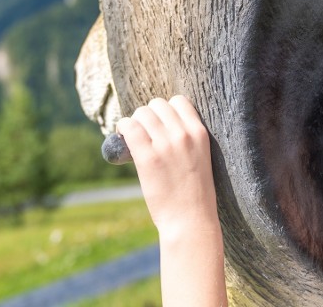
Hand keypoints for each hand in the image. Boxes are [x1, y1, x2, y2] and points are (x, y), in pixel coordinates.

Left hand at [116, 95, 218, 236]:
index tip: (160, 124)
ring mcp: (165, 145)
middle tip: (144, 133)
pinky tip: (122, 136)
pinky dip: (122, 127)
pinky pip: (129, 127)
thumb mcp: (200, 158)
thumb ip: (185, 139)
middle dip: (148, 116)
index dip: (166, 111)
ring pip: (141, 113)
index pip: (179, 101)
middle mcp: (183, 135)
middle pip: (157, 105)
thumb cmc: (194, 193)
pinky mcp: (147, 157)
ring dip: (134, 122)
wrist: (190, 220)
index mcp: (200, 133)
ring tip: (133, 137)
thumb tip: (157, 124)